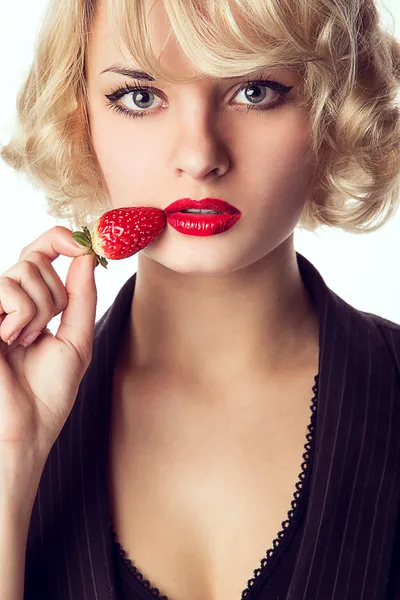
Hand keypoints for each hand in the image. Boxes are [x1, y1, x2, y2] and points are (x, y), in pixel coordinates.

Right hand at [0, 226, 96, 472]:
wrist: (27, 426)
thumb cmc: (50, 390)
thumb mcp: (77, 338)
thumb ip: (82, 295)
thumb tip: (86, 254)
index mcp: (30, 303)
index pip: (40, 252)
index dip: (59, 238)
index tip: (82, 242)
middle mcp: (7, 300)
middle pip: (36, 258)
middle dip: (55, 295)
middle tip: (45, 331)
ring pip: (24, 271)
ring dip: (40, 310)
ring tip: (25, 342)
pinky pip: (9, 292)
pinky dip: (22, 317)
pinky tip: (8, 341)